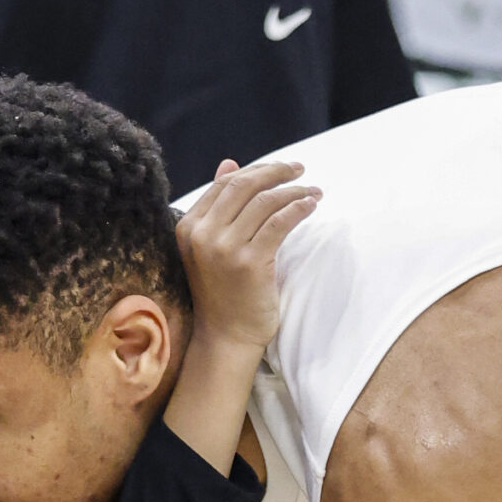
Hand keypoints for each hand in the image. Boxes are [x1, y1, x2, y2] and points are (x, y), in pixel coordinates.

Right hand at [174, 159, 320, 352]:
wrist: (226, 337)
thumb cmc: (223, 292)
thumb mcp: (213, 246)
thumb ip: (220, 207)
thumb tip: (230, 164)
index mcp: (188, 227)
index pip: (224, 184)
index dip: (255, 170)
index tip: (279, 168)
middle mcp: (202, 235)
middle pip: (243, 186)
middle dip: (275, 172)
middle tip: (299, 169)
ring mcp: (224, 249)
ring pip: (264, 202)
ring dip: (293, 190)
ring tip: (312, 191)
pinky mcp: (250, 263)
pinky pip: (279, 223)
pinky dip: (299, 208)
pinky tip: (311, 205)